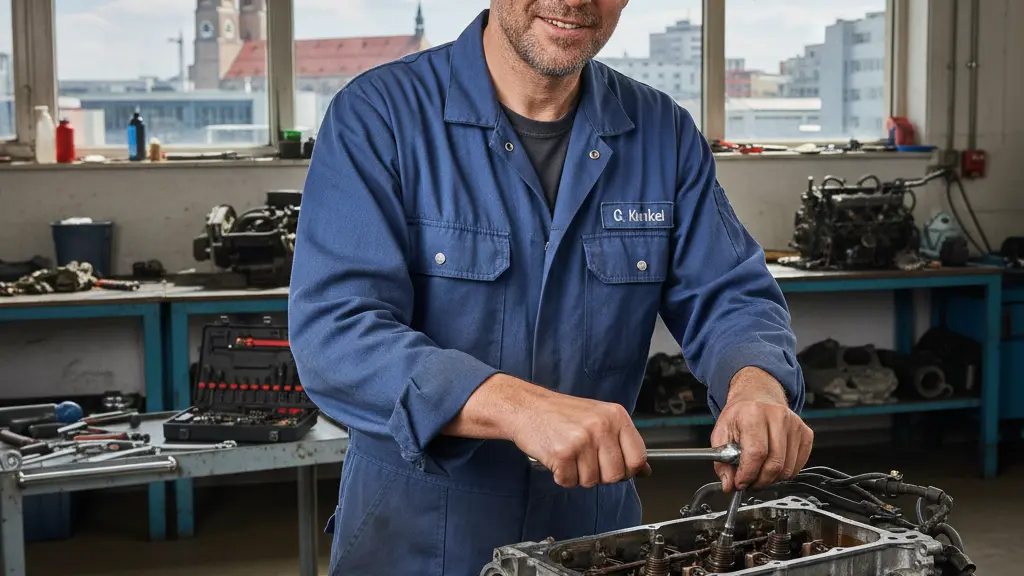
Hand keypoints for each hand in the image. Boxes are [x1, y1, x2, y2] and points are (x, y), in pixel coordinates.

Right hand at [445, 374, 650, 487]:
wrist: (526, 407)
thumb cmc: (561, 414)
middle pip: (615, 476)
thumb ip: (622, 443)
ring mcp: (582, 440)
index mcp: (616, 416)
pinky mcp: (562, 453)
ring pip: (591, 482)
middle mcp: (602, 426)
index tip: (614, 466)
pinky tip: (556, 457)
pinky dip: (561, 476)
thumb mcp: (598, 419)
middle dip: (599, 474)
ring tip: (568, 454)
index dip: (627, 470)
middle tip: (584, 458)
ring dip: (578, 475)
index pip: (638, 458)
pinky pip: (570, 482)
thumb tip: (644, 471)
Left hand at [711, 367, 812, 491]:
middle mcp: (778, 417)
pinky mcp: (806, 433)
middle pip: (774, 464)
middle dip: (759, 481)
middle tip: (749, 483)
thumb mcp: (721, 433)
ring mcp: (795, 425)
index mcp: (753, 413)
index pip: (756, 453)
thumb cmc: (740, 415)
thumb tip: (729, 484)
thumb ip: (722, 461)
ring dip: (772, 479)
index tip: (740, 483)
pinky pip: (798, 466)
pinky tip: (772, 465)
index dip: (748, 474)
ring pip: (787, 469)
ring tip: (759, 473)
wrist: (758, 397)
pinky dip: (784, 473)